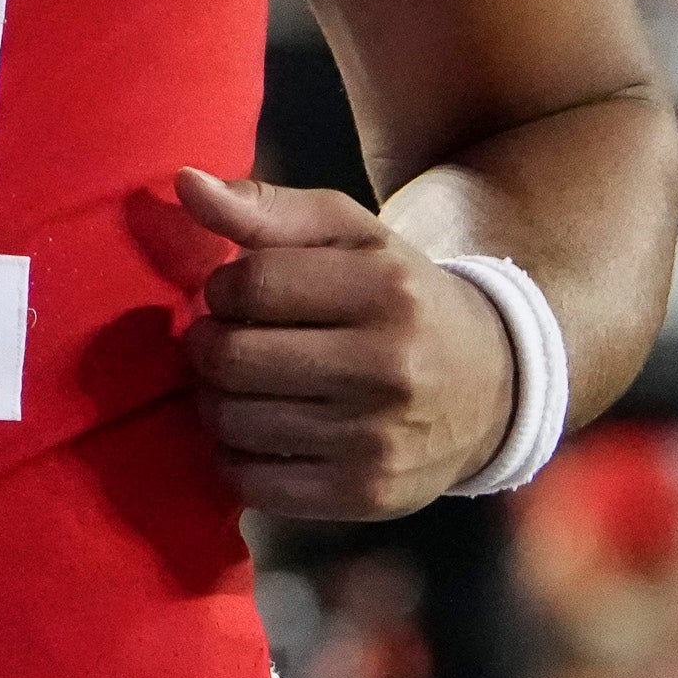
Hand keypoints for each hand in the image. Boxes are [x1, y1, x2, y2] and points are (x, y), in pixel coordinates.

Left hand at [172, 169, 512, 518]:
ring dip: (215, 401)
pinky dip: (233, 456)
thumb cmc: (401, 297)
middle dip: (208, 345)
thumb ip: (267, 208)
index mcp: (385, 289)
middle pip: (232, 358)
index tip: (235, 294)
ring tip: (242, 385)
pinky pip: (250, 483)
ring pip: (232, 422)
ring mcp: (376, 439)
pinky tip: (257, 433)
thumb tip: (184, 182)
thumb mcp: (351, 236)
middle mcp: (387, 366)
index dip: (220, 288)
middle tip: (227, 341)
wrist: (493, 388)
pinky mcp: (364, 495)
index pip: (250, 284)